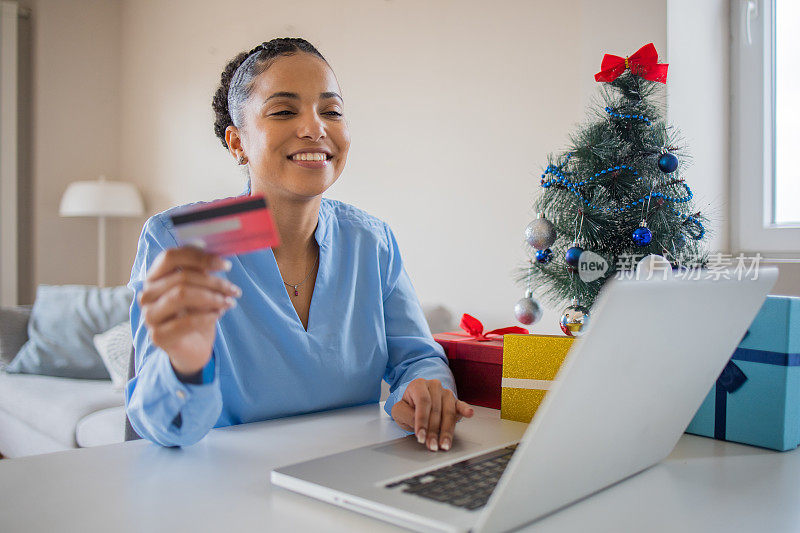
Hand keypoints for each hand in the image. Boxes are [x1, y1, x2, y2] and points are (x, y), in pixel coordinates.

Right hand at [139, 247, 240, 377]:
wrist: (193, 346)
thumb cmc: (196, 313)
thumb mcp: (200, 288)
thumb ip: (202, 272)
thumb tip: (217, 258)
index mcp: (155, 277)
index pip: (170, 257)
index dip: (199, 257)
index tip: (225, 265)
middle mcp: (147, 294)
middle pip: (181, 277)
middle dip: (214, 282)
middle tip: (234, 290)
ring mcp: (149, 315)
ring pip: (181, 295)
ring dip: (212, 298)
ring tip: (228, 302)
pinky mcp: (157, 336)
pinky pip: (186, 321)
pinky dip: (207, 316)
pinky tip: (218, 315)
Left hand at [391, 378, 473, 450]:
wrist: (415, 402)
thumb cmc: (407, 406)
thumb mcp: (398, 411)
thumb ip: (406, 414)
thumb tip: (418, 423)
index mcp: (418, 385)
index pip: (423, 402)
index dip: (422, 421)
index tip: (421, 436)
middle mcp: (434, 386)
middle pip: (436, 410)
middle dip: (434, 431)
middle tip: (431, 445)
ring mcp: (446, 393)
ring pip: (449, 412)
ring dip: (446, 431)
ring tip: (443, 444)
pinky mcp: (455, 402)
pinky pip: (461, 406)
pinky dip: (465, 410)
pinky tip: (469, 413)